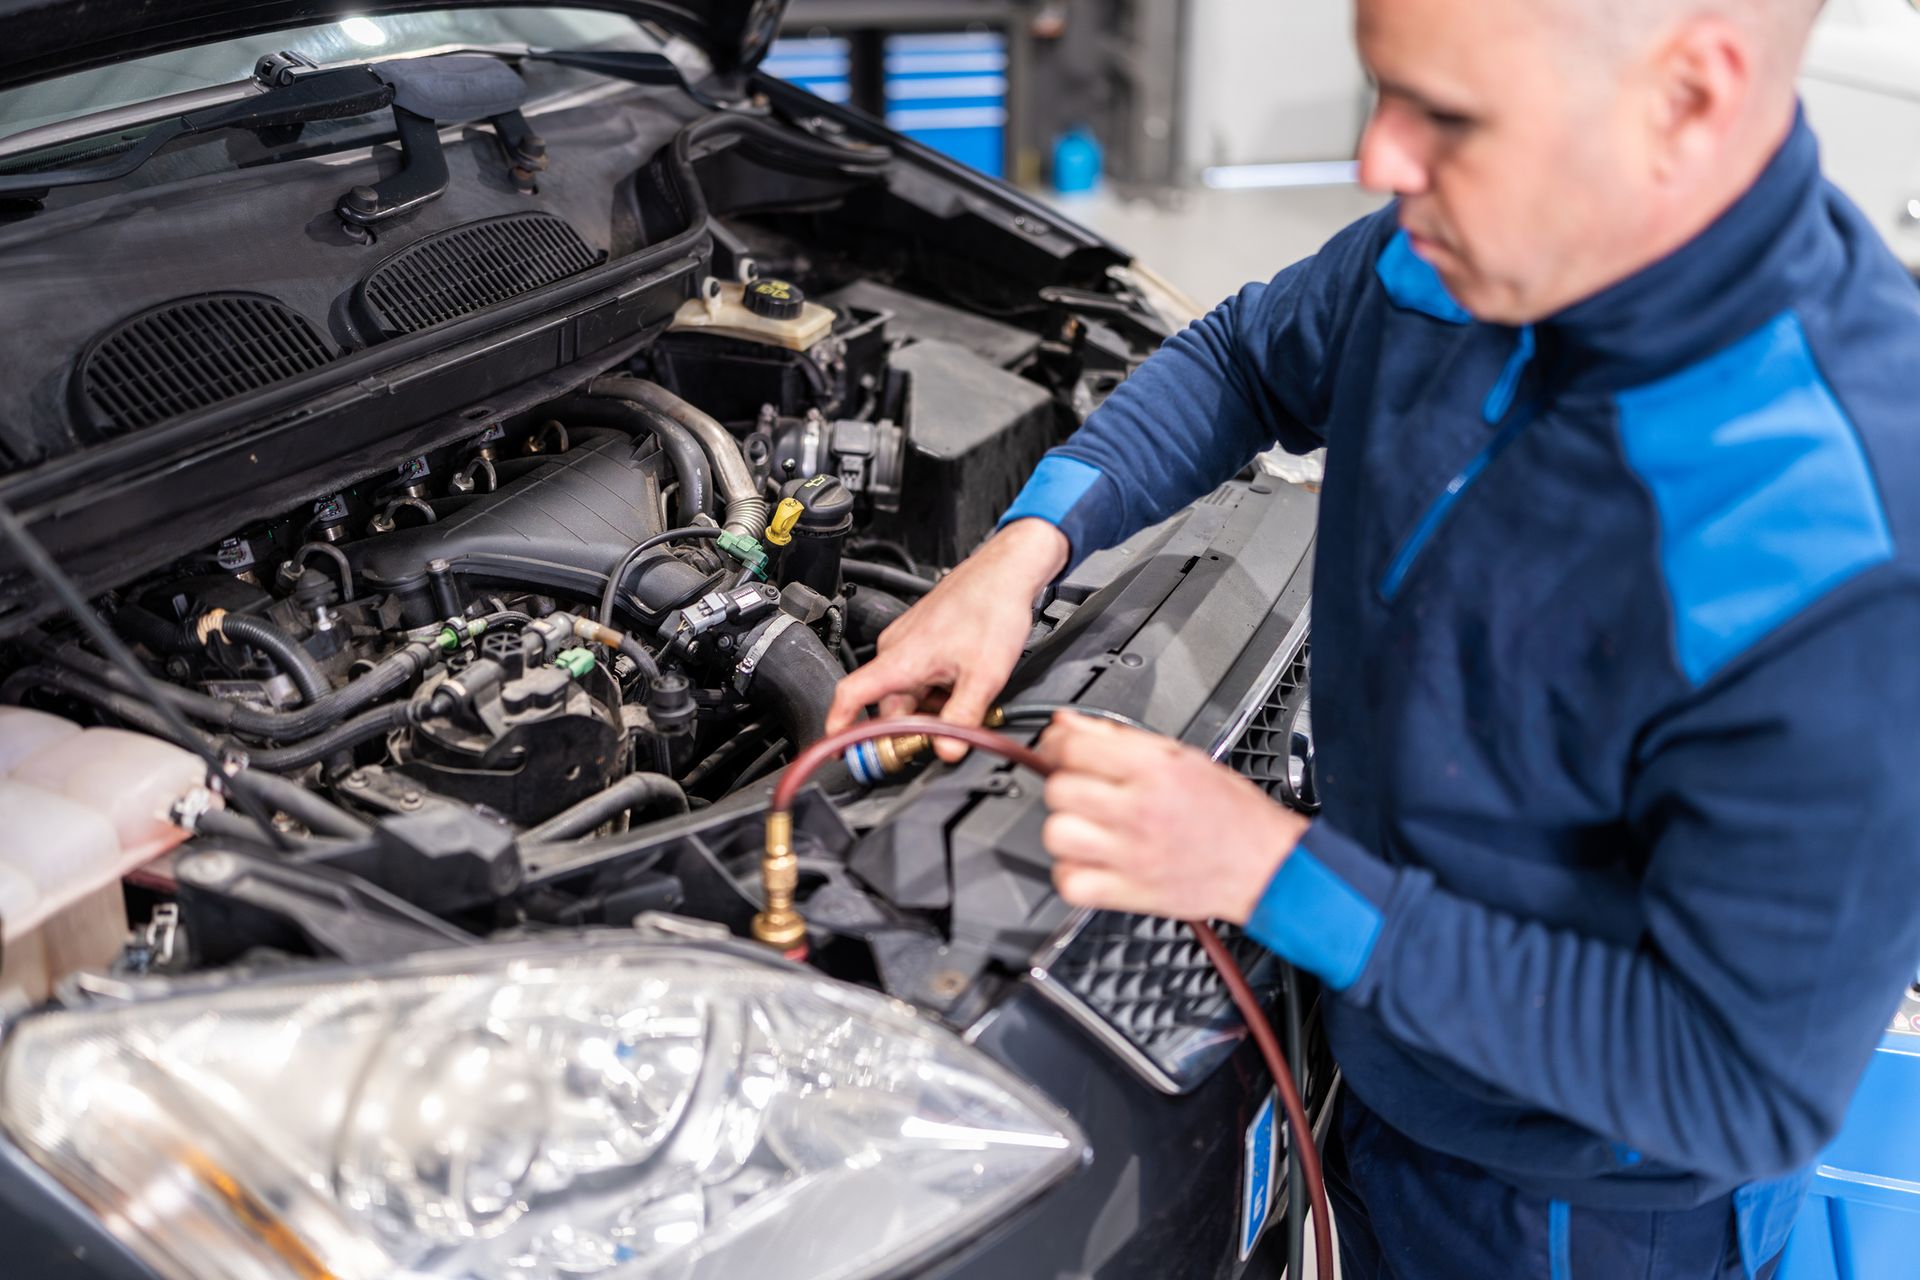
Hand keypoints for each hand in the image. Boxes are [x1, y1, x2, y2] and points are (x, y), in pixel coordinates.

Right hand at [827, 519, 1069, 761]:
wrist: (1004, 573)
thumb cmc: (990, 611)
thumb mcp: (983, 677)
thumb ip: (961, 719)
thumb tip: (947, 752)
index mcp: (900, 660)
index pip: (851, 696)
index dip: (840, 726)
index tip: (839, 749)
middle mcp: (895, 649)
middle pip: (889, 704)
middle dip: (915, 724)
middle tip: (947, 735)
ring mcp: (906, 641)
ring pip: (908, 691)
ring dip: (931, 705)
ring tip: (966, 695)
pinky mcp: (919, 637)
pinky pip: (918, 674)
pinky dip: (937, 687)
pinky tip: (963, 680)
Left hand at [1037, 712, 1309, 922]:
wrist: (1266, 865)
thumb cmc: (1230, 812)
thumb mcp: (1181, 756)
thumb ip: (1119, 737)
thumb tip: (1068, 724)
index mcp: (1155, 770)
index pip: (1074, 748)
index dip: (1058, 745)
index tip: (1060, 750)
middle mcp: (1141, 811)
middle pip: (1059, 790)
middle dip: (1065, 785)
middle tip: (1084, 790)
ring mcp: (1133, 855)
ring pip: (1058, 835)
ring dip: (1066, 829)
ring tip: (1087, 826)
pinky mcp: (1131, 893)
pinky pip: (1071, 883)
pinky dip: (1071, 874)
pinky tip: (1090, 861)